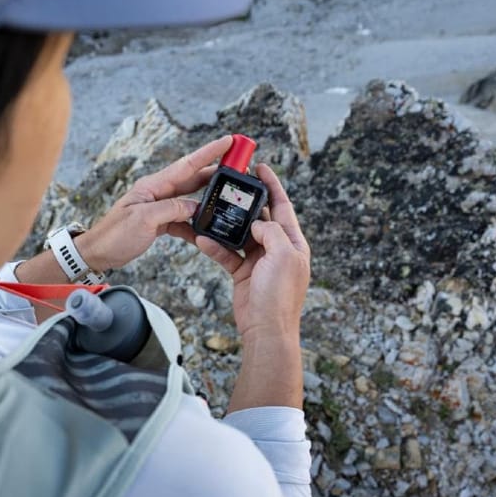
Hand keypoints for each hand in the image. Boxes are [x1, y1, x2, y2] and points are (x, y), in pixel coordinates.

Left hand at [77, 136, 233, 270]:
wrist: (97, 253)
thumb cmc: (114, 235)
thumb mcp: (143, 220)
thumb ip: (171, 209)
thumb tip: (195, 206)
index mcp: (152, 185)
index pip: (186, 165)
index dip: (209, 152)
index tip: (229, 141)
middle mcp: (158, 192)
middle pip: (193, 179)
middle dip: (216, 172)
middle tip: (240, 167)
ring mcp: (159, 207)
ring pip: (191, 199)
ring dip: (210, 199)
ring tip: (230, 196)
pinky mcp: (160, 222)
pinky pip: (183, 219)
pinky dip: (196, 224)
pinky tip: (208, 229)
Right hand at [195, 163, 309, 342]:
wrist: (266, 329)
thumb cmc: (279, 296)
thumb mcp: (282, 256)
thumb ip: (271, 232)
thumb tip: (257, 223)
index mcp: (293, 242)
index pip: (283, 205)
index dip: (272, 185)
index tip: (260, 167)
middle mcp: (277, 249)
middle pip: (260, 217)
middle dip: (246, 201)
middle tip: (230, 185)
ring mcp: (260, 261)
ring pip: (240, 234)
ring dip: (226, 224)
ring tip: (212, 209)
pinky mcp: (243, 273)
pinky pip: (227, 253)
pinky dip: (215, 246)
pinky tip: (202, 239)